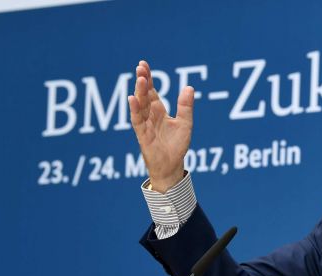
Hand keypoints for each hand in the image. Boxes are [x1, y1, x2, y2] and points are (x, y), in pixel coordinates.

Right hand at [128, 60, 193, 192]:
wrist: (172, 165)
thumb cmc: (177, 145)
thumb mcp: (185, 123)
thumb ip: (185, 107)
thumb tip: (189, 87)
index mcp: (159, 111)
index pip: (151, 91)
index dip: (148, 78)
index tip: (143, 64)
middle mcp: (149, 115)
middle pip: (144, 94)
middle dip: (142, 81)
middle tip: (140, 67)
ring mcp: (145, 124)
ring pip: (140, 105)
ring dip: (139, 92)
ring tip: (139, 78)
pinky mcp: (142, 135)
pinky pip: (137, 120)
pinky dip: (135, 110)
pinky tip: (133, 99)